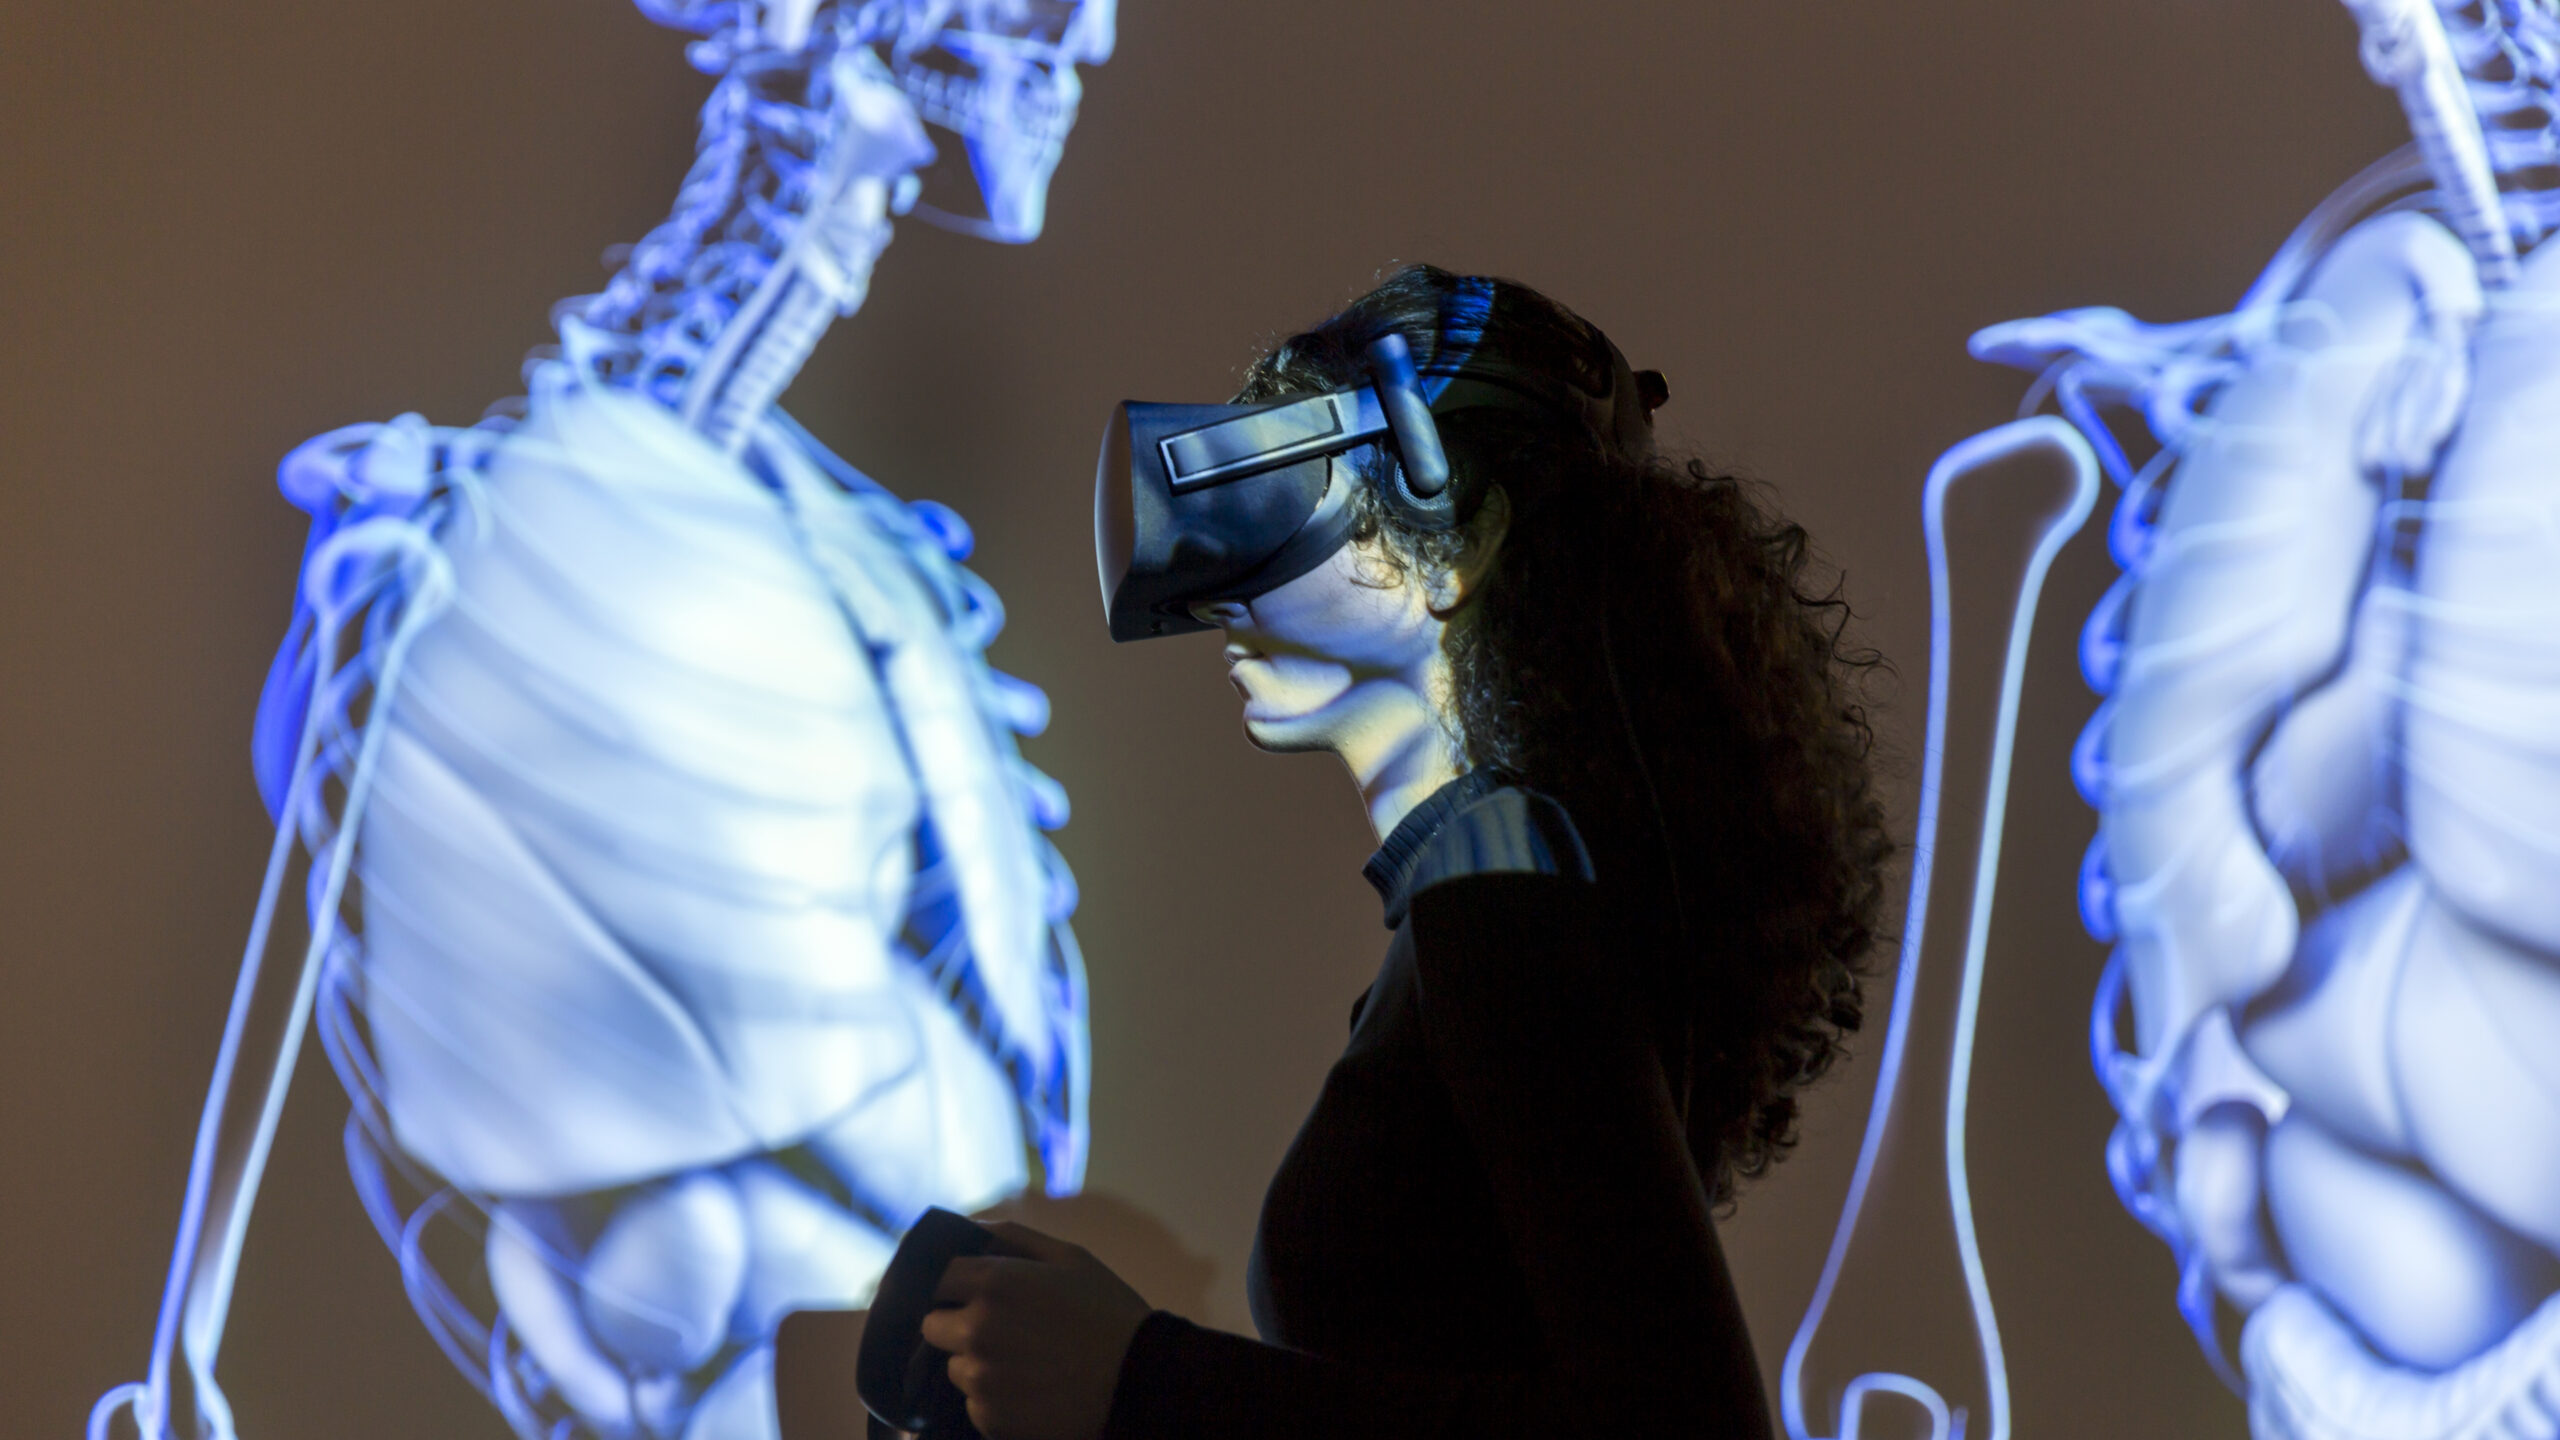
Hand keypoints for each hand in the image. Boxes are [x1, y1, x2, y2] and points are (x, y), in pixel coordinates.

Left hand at [918, 1221, 1153, 1439]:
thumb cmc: (1109, 1313)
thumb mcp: (1069, 1257)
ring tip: (1023, 1362)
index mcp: (994, 1283)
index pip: (937, 1277)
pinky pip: (974, 1403)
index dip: (955, 1284)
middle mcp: (977, 1330)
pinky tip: (1031, 1389)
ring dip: (977, 1363)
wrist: (1140, 1382)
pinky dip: (995, 1398)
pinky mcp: (989, 1417)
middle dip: (957, 1324)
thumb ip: (1013, 1237)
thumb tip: (971, 1228)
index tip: (973, 1292)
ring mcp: (981, 1378)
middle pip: (932, 1325)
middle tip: (1002, 1329)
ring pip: (954, 1366)